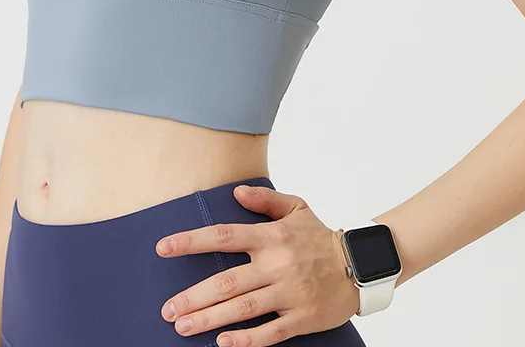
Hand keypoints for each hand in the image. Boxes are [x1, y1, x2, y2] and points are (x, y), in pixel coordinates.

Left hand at [155, 184, 359, 346]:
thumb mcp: (296, 207)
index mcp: (272, 236)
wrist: (360, 265)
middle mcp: (277, 264)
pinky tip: (223, 342)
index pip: (224, 236)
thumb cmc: (320, 236)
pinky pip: (271, 332)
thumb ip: (264, 200)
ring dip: (210, 319)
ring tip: (183, 327)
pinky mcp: (302, 318)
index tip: (164, 247)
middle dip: (194, 296)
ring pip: (243, 308)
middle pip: (228, 281)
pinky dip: (246, 339)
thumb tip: (235, 193)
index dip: (191, 241)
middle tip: (168, 309)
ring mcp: (289, 293)